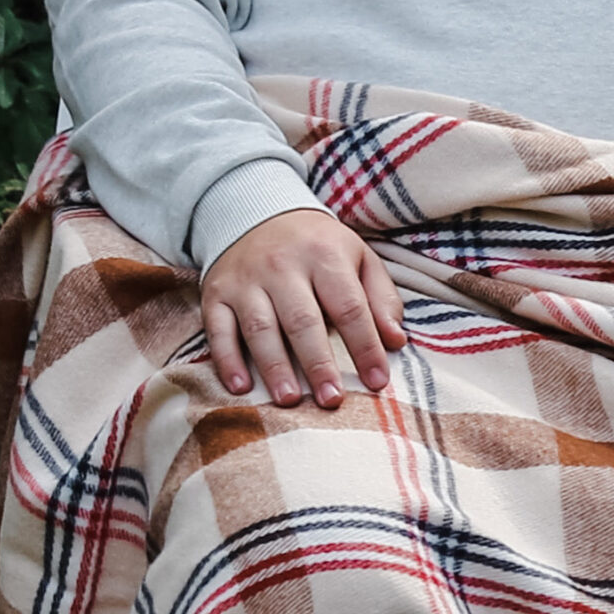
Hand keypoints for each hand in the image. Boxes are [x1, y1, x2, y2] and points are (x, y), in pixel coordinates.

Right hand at [200, 209, 407, 407]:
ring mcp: (246, 280)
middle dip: (318, 363)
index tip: (377, 382)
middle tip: (331, 400)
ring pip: (260, 327)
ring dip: (274, 367)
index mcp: (325, 256)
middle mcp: (282, 266)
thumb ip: (381, 299)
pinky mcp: (217, 292)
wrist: (259, 213)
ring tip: (289, 400)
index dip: (365, 346)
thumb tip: (396, 341)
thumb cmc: (319, 247)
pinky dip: (226, 359)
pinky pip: (218, 328)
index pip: (349, 307)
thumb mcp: (359, 258)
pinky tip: (240, 387)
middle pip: (302, 320)